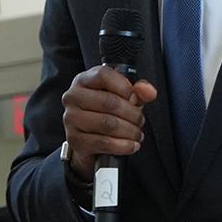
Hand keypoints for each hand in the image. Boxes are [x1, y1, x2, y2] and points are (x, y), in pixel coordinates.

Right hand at [61, 66, 157, 181]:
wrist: (86, 136)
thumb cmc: (104, 111)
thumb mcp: (122, 96)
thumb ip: (138, 90)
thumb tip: (149, 91)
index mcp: (83, 80)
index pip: (104, 75)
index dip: (125, 87)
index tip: (135, 98)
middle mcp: (73, 97)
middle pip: (109, 102)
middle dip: (132, 114)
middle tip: (140, 120)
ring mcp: (71, 119)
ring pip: (108, 124)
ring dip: (129, 131)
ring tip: (137, 133)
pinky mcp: (75, 139)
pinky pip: (104, 143)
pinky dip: (123, 146)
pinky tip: (132, 145)